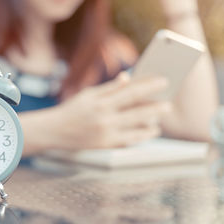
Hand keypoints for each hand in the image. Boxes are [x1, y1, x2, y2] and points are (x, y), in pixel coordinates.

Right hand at [52, 72, 171, 149]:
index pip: (130, 92)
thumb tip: (128, 77)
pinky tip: (150, 132)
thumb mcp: (88, 94)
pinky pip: (128, 141)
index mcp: (100, 102)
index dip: (148, 86)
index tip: (162, 81)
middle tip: (169, 104)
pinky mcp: (105, 145)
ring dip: (150, 123)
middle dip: (155, 107)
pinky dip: (141, 137)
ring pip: (135, 128)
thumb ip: (109, 87)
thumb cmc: (72, 109)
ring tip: (160, 119)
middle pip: (136, 111)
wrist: (54, 131)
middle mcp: (104, 118)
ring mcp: (105, 134)